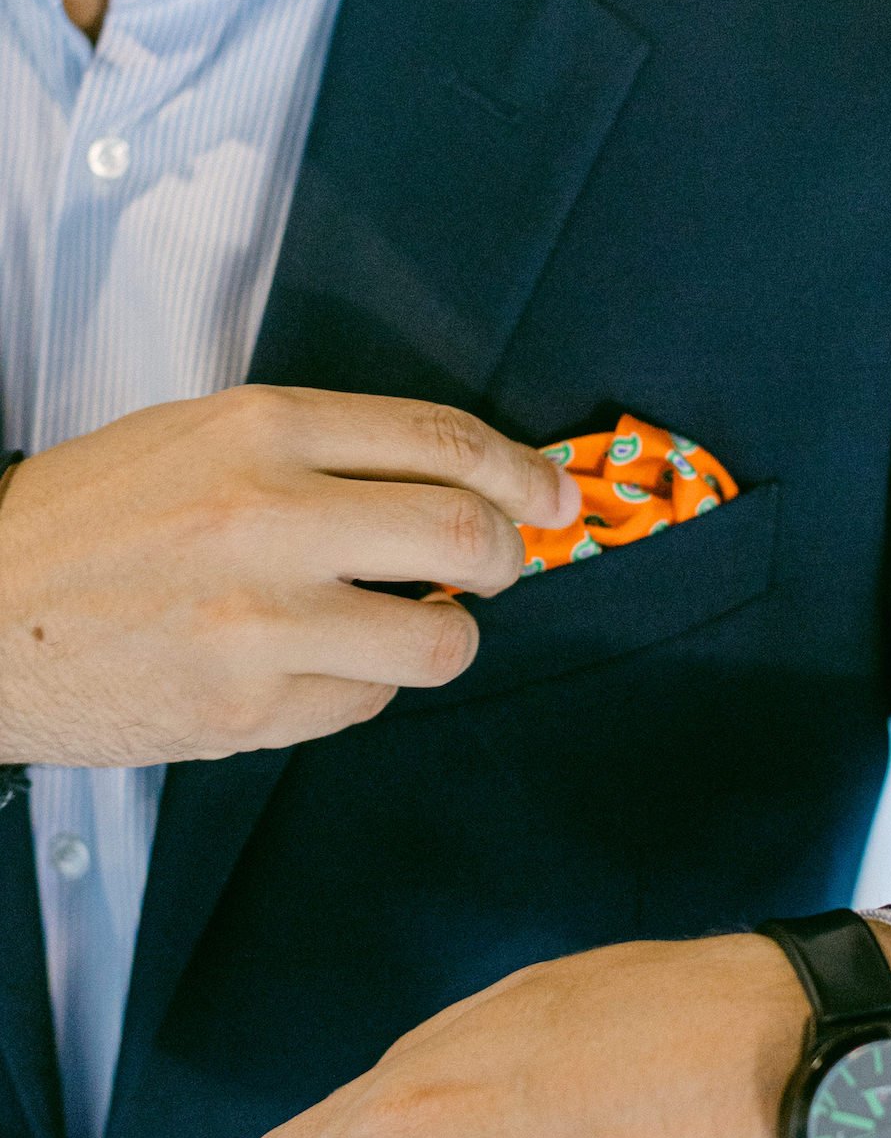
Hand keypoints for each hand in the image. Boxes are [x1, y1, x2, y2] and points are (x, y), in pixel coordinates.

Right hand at [0, 388, 578, 765]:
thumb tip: (451, 484)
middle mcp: (268, 516)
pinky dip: (362, 687)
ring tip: (403, 626)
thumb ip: (321, 455)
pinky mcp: (250, 708)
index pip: (444, 443)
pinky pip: (368, 704)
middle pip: (470, 538)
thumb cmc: (89, 527)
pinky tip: (311, 664)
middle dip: (508, 559)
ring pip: (441, 643)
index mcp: (259, 429)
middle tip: (495, 570)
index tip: (554, 499)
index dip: (524, 475)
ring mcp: (261, 621)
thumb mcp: (197, 441)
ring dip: (444, 638)